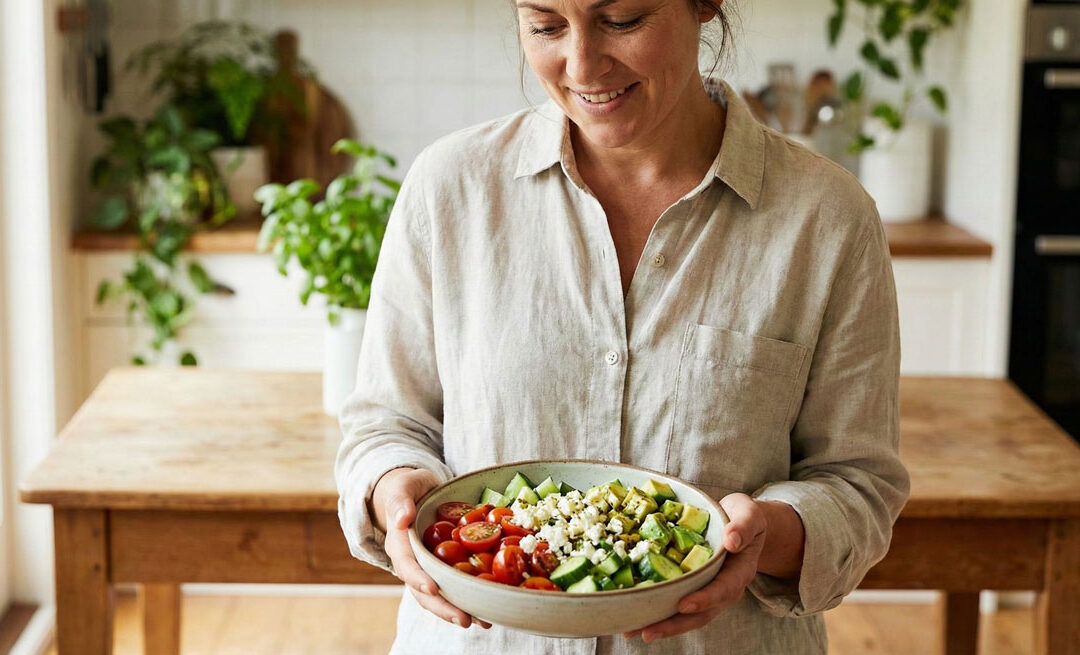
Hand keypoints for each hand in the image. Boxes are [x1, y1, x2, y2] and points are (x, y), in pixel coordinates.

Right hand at [372, 467, 490, 629]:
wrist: (416, 493)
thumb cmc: (409, 488)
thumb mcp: (403, 487)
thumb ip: (400, 501)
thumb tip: (402, 518)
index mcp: (399, 544)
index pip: (406, 564)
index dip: (418, 578)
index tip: (432, 588)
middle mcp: (411, 562)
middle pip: (423, 591)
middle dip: (443, 606)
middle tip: (464, 619)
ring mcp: (427, 569)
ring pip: (439, 596)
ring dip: (458, 610)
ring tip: (482, 622)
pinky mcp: (442, 569)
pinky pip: (453, 588)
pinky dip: (468, 600)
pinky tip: (487, 611)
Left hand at [622, 493, 767, 642]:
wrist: (740, 525)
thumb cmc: (743, 518)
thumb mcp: (749, 515)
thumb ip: (744, 526)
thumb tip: (732, 541)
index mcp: (739, 573)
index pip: (723, 590)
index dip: (704, 599)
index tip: (683, 605)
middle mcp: (724, 589)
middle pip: (700, 614)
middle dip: (674, 624)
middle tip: (648, 631)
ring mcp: (708, 593)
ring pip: (686, 616)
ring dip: (661, 625)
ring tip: (633, 632)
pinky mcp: (693, 590)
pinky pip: (676, 605)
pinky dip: (657, 613)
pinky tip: (633, 617)